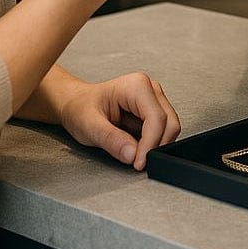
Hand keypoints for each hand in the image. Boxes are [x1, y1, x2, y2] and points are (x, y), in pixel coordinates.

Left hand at [59, 72, 180, 170]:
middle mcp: (150, 89)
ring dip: (155, 146)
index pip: (156, 119)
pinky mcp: (154, 110)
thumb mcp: (89, 126)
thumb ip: (111, 140)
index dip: (150, 144)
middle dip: (156, 146)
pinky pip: (164, 131)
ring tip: (133, 154)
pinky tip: (136, 146)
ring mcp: (155, 99)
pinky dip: (153, 144)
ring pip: (170, 128)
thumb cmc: (80, 108)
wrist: (76, 103)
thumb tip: (133, 154)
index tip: (138, 162)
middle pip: (169, 123)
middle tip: (137, 162)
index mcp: (136, 86)